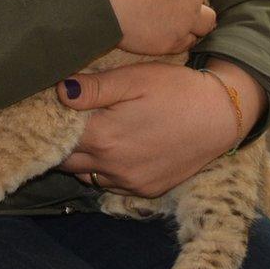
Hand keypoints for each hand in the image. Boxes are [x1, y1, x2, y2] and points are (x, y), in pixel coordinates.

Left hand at [56, 59, 266, 197]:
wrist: (223, 116)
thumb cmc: (177, 90)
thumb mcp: (134, 78)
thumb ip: (94, 88)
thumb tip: (59, 92)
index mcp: (103, 137)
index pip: (55, 139)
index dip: (49, 124)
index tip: (46, 110)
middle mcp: (112, 167)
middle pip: (64, 161)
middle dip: (60, 143)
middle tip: (63, 122)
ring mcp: (129, 183)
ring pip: (85, 175)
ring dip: (80, 158)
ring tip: (88, 135)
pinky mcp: (145, 190)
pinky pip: (109, 185)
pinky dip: (103, 170)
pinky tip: (112, 149)